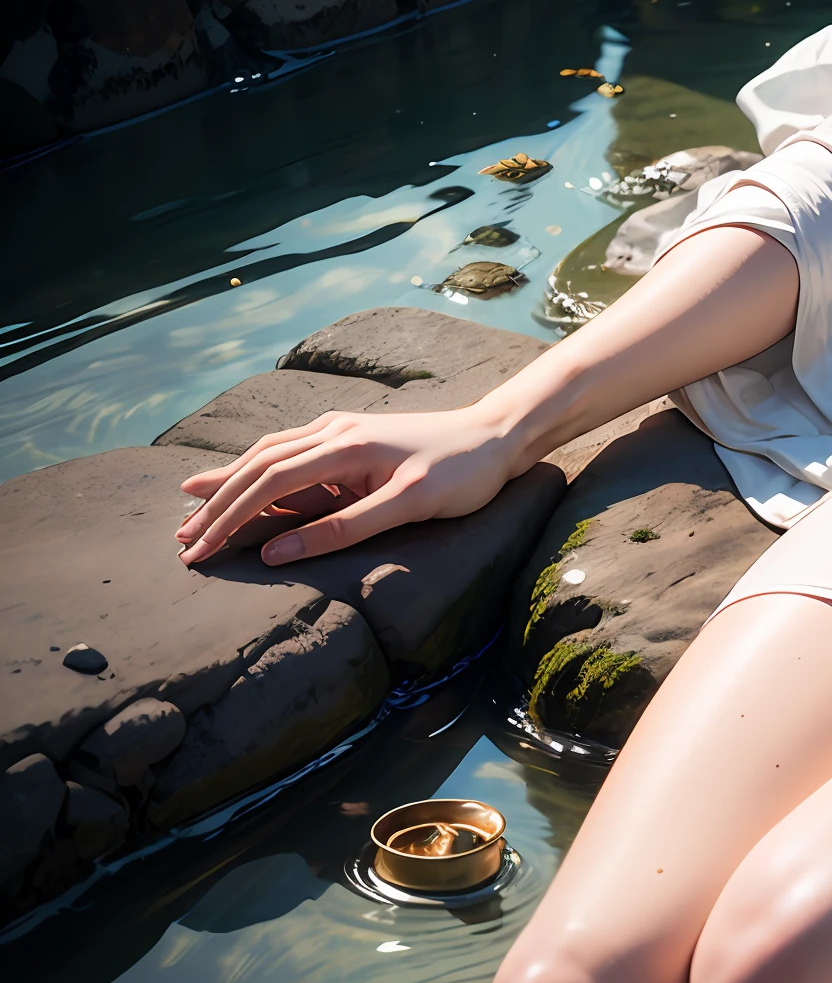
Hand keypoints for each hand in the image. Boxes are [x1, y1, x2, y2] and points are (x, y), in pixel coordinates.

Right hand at [173, 406, 516, 566]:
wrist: (499, 434)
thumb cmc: (463, 472)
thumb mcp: (409, 504)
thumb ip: (343, 528)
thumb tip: (276, 553)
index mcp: (345, 446)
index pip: (268, 484)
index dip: (228, 518)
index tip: (196, 551)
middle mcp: (335, 430)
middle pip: (258, 465)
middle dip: (216, 502)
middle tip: (181, 540)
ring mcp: (342, 429)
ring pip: (270, 453)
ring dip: (231, 481)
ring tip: (192, 504)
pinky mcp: (352, 436)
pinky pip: (292, 452)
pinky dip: (259, 469)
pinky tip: (245, 480)